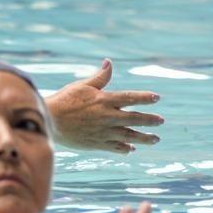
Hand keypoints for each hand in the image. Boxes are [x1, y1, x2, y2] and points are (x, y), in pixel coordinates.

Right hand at [46, 59, 162, 152]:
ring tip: (155, 139)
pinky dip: (125, 148)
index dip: (145, 97)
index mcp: (105, 100)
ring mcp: (104, 132)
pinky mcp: (97, 143)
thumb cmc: (65, 100)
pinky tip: (131, 149)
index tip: (157, 98)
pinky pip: (115, 147)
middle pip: (135, 118)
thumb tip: (109, 63)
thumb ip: (100, 77)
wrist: (51, 121)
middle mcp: (108, 116)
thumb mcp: (82, 85)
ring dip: (144, 137)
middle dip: (150, 120)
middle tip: (161, 121)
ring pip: (129, 135)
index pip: (131, 97)